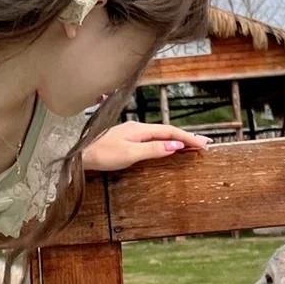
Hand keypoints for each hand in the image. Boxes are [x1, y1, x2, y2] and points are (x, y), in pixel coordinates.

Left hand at [82, 122, 211, 172]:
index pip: (171, 132)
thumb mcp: (130, 154)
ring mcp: (132, 133)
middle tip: (204, 144)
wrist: (80, 155)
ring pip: (160, 135)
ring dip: (177, 140)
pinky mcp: (127, 139)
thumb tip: (175, 147)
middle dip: (187, 138)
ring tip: (191, 145)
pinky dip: (165, 143)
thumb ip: (153, 150)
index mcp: (140, 130)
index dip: (188, 138)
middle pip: (168, 132)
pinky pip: (152, 139)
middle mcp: (138, 128)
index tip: (203, 145)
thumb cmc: (102, 154)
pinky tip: (167, 147)